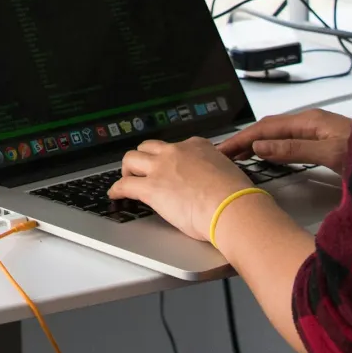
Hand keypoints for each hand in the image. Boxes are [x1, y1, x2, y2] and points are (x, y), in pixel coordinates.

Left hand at [108, 138, 254, 241]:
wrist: (231, 206)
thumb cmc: (235, 196)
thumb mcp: (227, 172)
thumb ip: (215, 172)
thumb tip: (216, 180)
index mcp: (197, 146)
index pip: (175, 146)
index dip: (169, 157)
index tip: (168, 165)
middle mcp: (176, 152)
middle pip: (149, 147)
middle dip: (143, 158)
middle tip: (142, 169)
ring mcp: (161, 168)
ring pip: (131, 159)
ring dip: (127, 169)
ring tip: (127, 179)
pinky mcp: (151, 187)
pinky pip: (125, 185)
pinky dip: (117, 189)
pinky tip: (115, 194)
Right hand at [217, 108, 351, 175]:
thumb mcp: (329, 153)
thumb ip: (293, 149)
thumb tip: (260, 146)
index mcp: (310, 120)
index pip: (265, 128)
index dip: (241, 139)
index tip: (222, 150)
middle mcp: (312, 121)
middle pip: (269, 128)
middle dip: (244, 139)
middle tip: (222, 154)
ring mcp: (318, 130)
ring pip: (278, 134)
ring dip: (256, 143)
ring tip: (237, 155)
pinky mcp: (324, 141)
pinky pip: (288, 140)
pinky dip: (271, 147)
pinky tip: (268, 155)